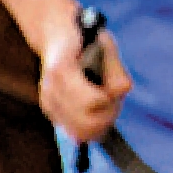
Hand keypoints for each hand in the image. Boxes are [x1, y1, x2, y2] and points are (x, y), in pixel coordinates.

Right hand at [39, 13, 128, 145]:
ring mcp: (49, 104)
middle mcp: (51, 91)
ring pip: (81, 134)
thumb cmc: (85, 39)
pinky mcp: (51, 113)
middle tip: (113, 100)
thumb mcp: (104, 45)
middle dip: (107, 115)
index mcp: (62, 71)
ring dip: (100, 123)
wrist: (57, 38)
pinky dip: (90, 126)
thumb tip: (123, 90)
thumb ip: (115, 69)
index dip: (109, 101)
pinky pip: (76, 132)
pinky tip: (95, 109)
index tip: (114, 90)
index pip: (93, 103)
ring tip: (105, 103)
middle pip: (88, 126)